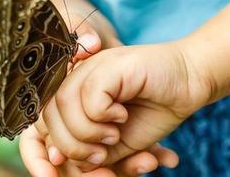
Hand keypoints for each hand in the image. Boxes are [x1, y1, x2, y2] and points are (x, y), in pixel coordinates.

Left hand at [19, 13, 180, 175]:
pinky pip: (89, 96)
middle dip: (71, 147)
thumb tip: (60, 160)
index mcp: (71, 97)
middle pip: (47, 116)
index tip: (56, 172)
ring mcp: (88, 67)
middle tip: (100, 157)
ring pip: (63, 105)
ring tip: (112, 136)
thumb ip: (89, 151)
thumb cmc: (152, 112)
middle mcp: (74, 78)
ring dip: (87, 132)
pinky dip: (103, 114)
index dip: (43, 151)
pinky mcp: (107, 64)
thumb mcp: (115, 143)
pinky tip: (121, 114)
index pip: (39, 123)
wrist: (190, 83)